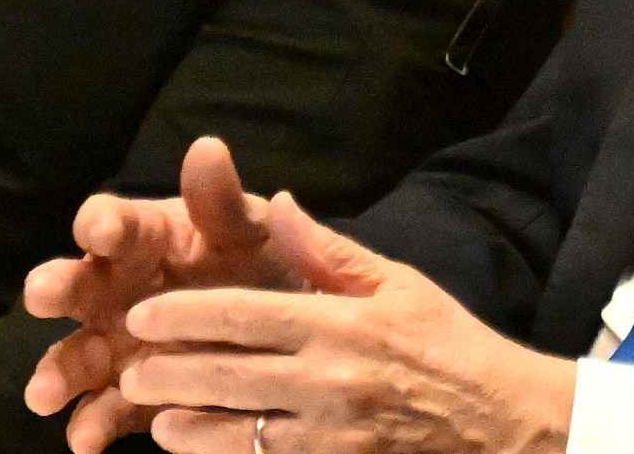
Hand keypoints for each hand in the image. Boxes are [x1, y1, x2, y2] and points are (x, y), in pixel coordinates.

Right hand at [24, 137, 302, 452]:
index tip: (101, 229)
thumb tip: (208, 148)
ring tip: (44, 394)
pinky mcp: (128, 396)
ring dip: (56, 373)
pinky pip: (103, 412)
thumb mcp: (249, 231)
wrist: (282, 330)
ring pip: (74, 357)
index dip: (104, 222)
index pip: (112, 222)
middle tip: (42, 294)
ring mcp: (115, 346)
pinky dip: (91, 426)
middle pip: (75, 285)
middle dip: (55, 287)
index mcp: (143, 239)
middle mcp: (116, 289)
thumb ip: (224, 201)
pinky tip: (87, 440)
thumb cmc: (258, 263)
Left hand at [119, 192, 576, 453]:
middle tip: (133, 371)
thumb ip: (329, 252)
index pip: (241, 317)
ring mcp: (331, 437)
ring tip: (158, 420)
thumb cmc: (447, 343)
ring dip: (186, 430)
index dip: (181, 318)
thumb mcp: (398, 284)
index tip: (142, 318)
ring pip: (234, 437)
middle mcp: (330, 381)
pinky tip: (205, 452)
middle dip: (166, 377)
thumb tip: (279, 205)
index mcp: (342, 325)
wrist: (501, 420)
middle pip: (224, 380)